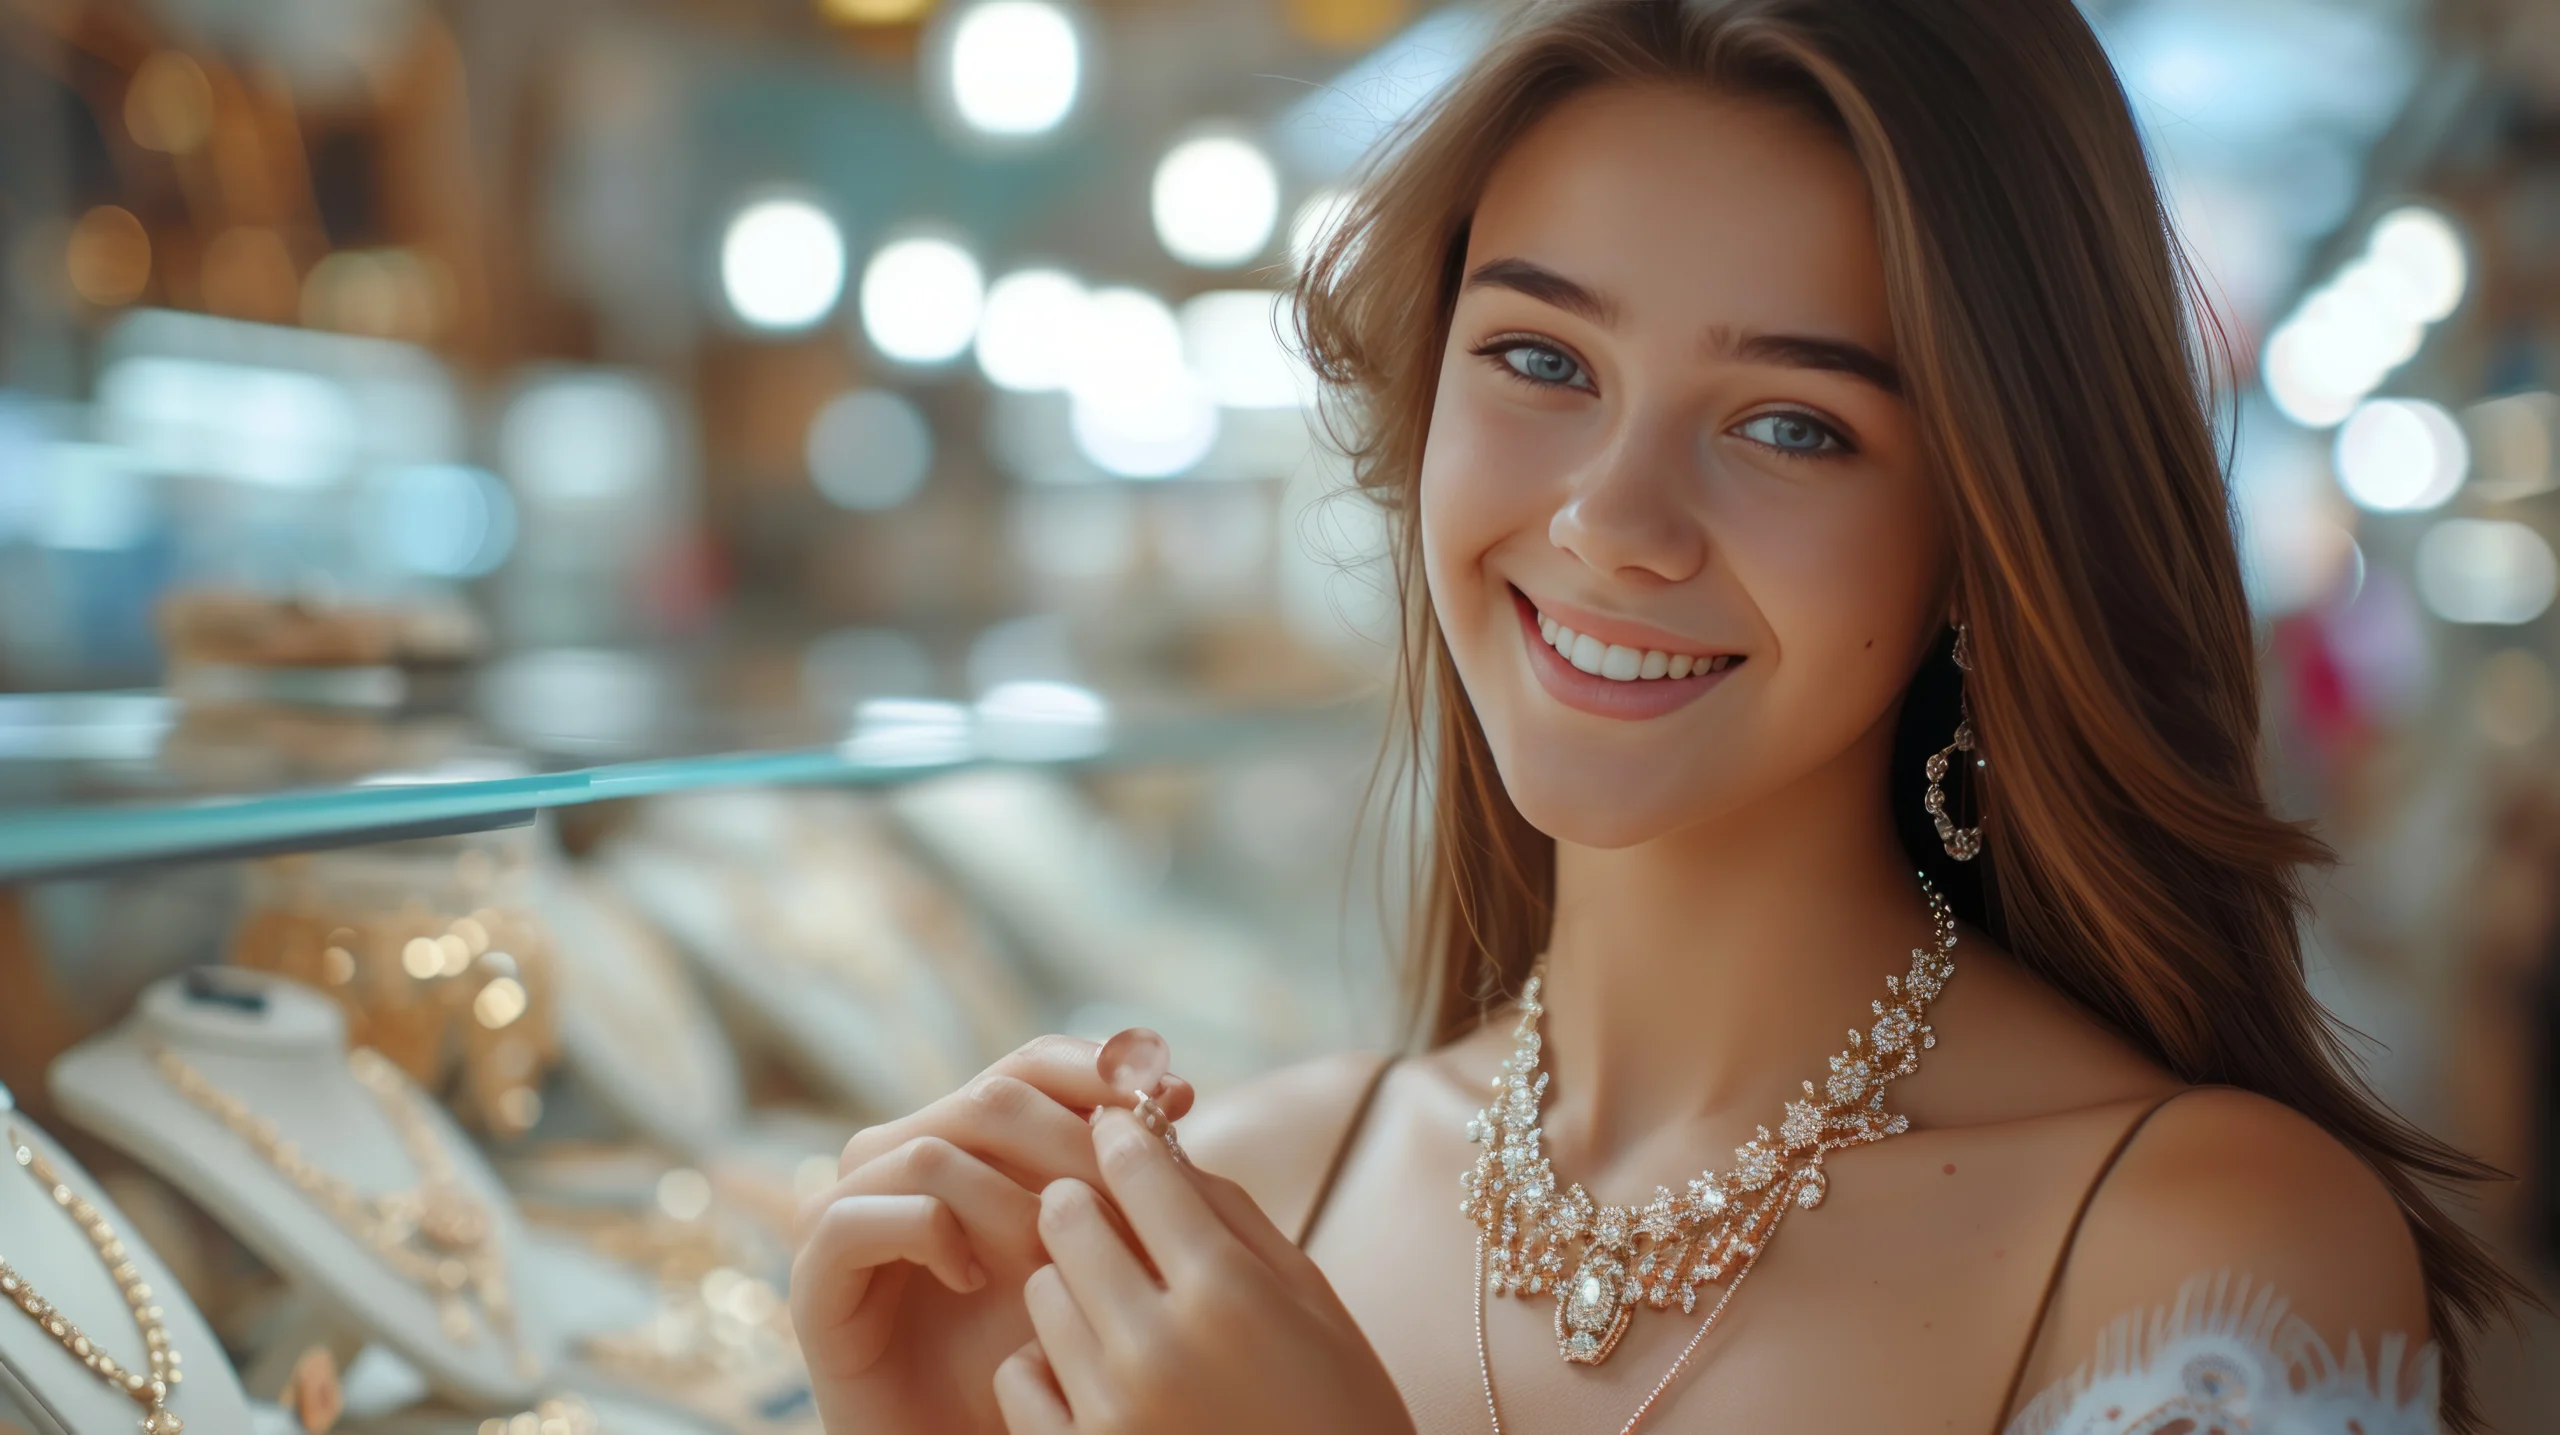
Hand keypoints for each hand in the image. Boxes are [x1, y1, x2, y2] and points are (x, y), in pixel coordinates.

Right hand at [790, 1038, 1197, 1434]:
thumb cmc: (1041, 1356)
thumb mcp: (1093, 1253)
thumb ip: (1119, 1174)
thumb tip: (1174, 1087)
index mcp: (962, 1138)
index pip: (1029, 1065)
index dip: (1098, 1072)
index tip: (1174, 1100)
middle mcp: (898, 1158)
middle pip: (987, 1098)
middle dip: (1071, 1142)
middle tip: (1125, 1199)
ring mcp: (847, 1211)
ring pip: (930, 1153)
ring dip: (1009, 1202)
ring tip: (1057, 1260)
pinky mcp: (814, 1275)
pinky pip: (858, 1218)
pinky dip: (927, 1236)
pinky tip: (976, 1279)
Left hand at [993, 1109, 1415, 1434]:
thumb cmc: (1338, 1410)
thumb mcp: (1312, 1303)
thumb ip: (1235, 1217)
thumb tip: (1164, 1144)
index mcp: (1229, 1293)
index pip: (1135, 1168)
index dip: (1122, 1136)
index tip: (1119, 1132)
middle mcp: (1159, 1345)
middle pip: (1066, 1219)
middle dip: (1086, 1204)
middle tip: (1111, 1218)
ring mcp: (1110, 1411)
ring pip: (1039, 1292)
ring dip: (1071, 1286)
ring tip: (1120, 1311)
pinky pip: (1019, 1376)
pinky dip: (1048, 1366)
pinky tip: (1095, 1375)